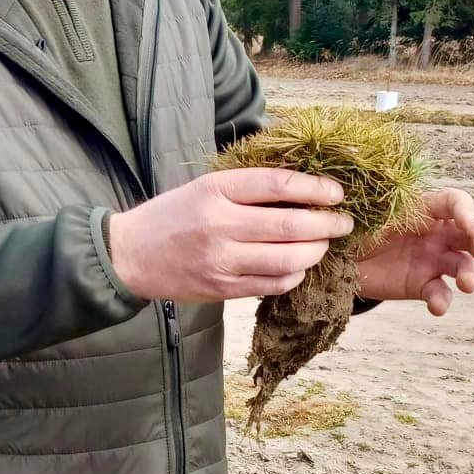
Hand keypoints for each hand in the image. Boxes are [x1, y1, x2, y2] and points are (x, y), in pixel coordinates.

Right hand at [107, 168, 352, 302]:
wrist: (130, 255)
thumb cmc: (171, 216)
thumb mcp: (203, 187)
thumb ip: (246, 187)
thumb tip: (302, 188)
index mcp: (215, 191)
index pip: (278, 184)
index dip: (315, 188)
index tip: (336, 193)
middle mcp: (220, 225)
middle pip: (292, 225)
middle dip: (327, 224)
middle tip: (342, 222)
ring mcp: (222, 261)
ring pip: (289, 259)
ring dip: (315, 251)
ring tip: (321, 244)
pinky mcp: (222, 288)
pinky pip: (273, 284)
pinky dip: (294, 275)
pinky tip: (296, 265)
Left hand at [354, 187, 473, 315]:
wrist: (342, 258)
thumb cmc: (357, 227)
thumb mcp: (367, 213)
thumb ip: (379, 206)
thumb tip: (377, 197)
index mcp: (425, 209)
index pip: (455, 202)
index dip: (465, 210)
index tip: (466, 221)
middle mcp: (437, 234)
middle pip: (471, 235)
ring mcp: (433, 260)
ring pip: (464, 266)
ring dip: (471, 275)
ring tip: (467, 284)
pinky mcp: (423, 285)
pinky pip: (440, 293)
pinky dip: (442, 301)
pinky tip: (437, 307)